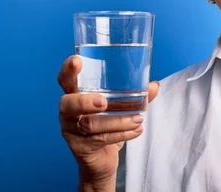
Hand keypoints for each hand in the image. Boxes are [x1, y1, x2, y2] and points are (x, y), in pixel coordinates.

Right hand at [57, 55, 159, 186]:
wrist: (101, 159)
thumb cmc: (107, 126)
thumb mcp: (119, 108)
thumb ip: (135, 96)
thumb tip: (154, 86)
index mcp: (75, 94)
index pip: (65, 80)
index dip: (68, 71)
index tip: (76, 61)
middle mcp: (69, 112)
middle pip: (68, 104)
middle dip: (85, 101)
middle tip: (103, 102)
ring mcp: (71, 131)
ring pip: (90, 124)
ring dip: (117, 121)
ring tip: (138, 119)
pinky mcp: (80, 147)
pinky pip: (100, 139)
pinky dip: (122, 134)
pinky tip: (136, 131)